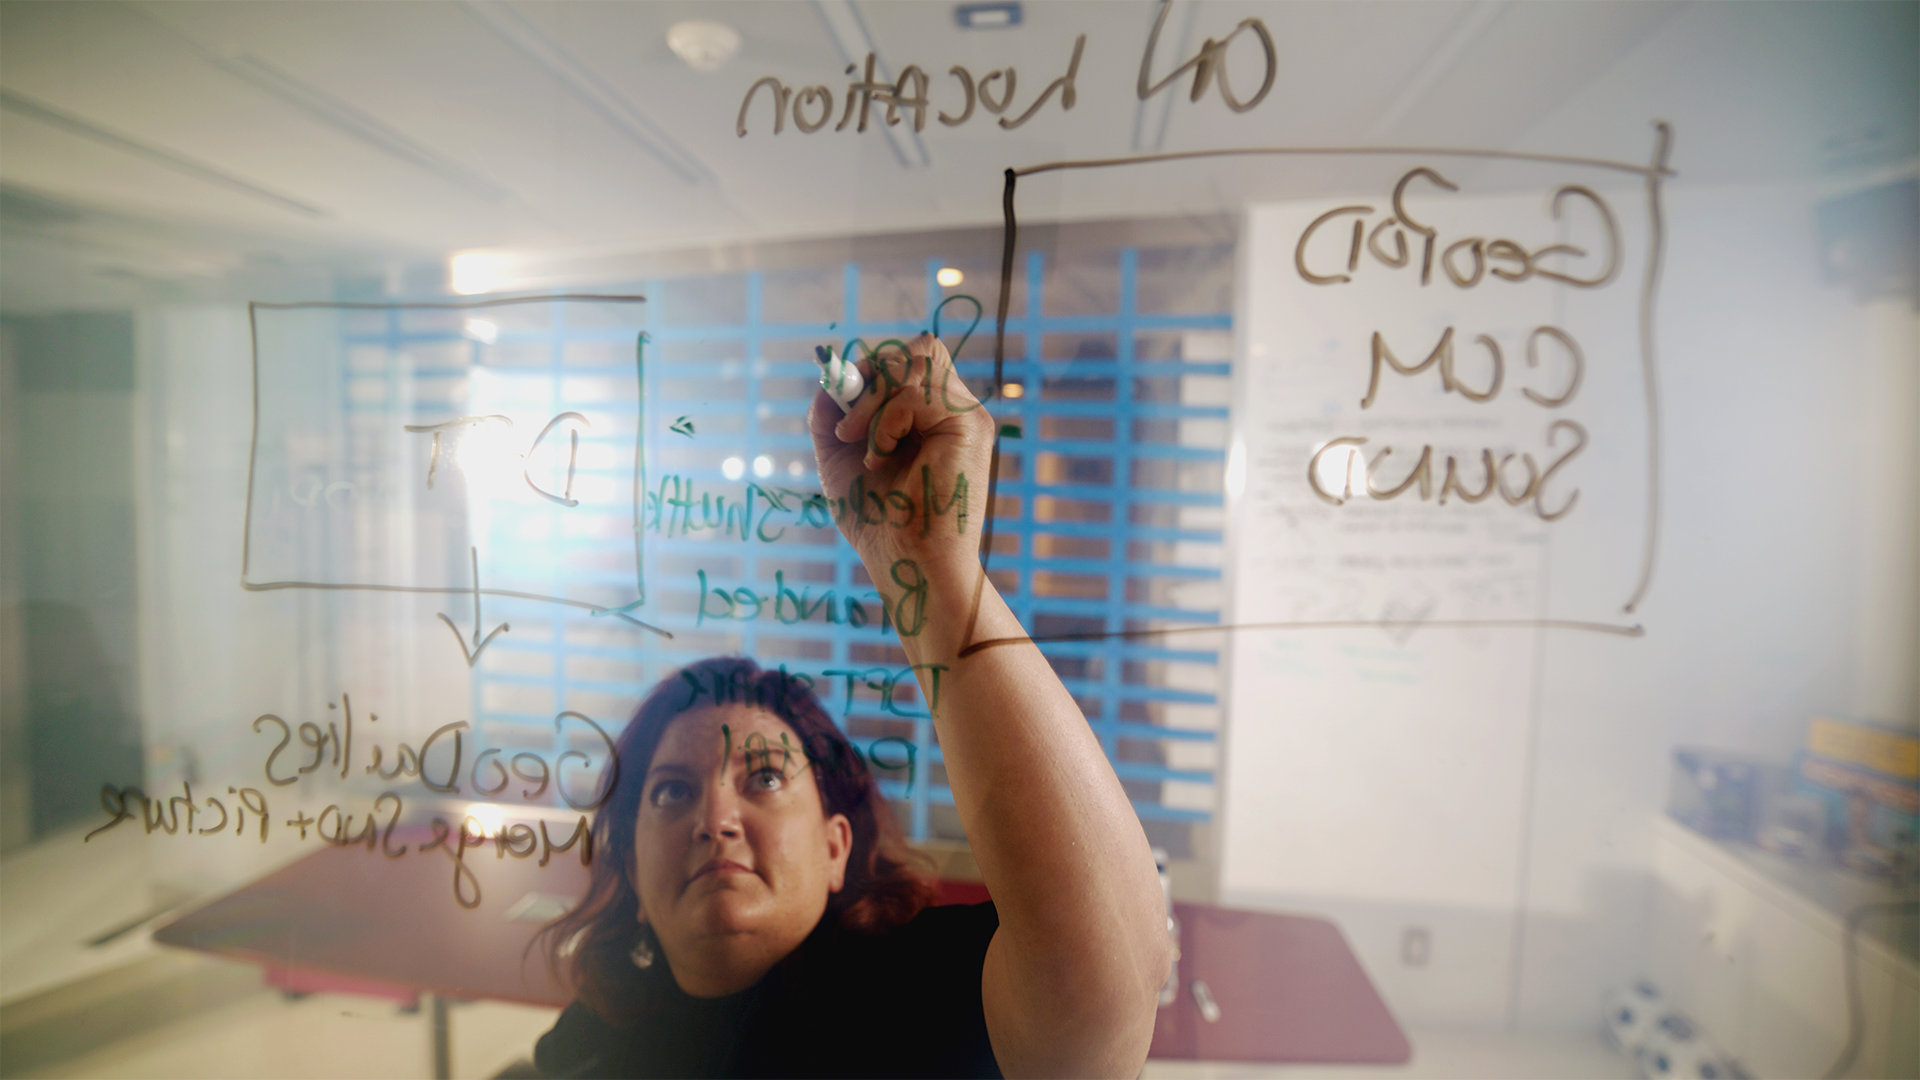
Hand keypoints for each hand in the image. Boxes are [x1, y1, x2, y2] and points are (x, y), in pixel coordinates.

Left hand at [806, 333, 995, 579]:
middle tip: (848, 428)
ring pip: (918, 362)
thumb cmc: (876, 520)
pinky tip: (879, 456)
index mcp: (930, 414)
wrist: (905, 560)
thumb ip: (831, 413)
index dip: (872, 370)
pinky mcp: (971, 426)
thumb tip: (830, 375)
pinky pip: (918, 390)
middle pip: (918, 350)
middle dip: (871, 379)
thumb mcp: (838, 456)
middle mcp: (953, 410)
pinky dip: (886, 419)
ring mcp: (966, 415)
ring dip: (874, 401)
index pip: (910, 359)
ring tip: (864, 447)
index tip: (841, 410)